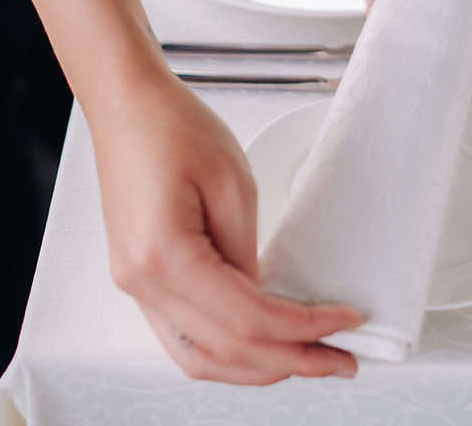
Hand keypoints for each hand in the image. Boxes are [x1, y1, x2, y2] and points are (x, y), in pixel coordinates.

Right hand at [8, 0, 361, 384]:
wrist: (127, 105)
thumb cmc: (170, 125)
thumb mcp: (232, 183)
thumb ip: (249, 252)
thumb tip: (267, 299)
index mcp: (164, 255)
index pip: (248, 320)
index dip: (305, 329)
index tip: (344, 323)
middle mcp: (142, 281)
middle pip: (226, 352)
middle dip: (291, 361)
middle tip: (339, 359)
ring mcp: (136, 285)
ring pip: (201, 358)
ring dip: (258, 367)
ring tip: (307, 358)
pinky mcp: (140, 279)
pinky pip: (185, 338)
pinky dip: (228, 351)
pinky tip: (262, 343)